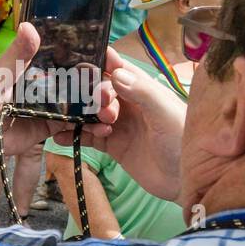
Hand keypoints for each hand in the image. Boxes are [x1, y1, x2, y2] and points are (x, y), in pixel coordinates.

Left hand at [0, 22, 119, 160]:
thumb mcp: (0, 76)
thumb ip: (17, 55)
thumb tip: (29, 25)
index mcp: (35, 66)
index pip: (67, 56)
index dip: (88, 55)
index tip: (109, 56)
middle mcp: (46, 83)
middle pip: (79, 79)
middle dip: (98, 84)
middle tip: (112, 88)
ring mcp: (51, 104)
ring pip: (81, 101)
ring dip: (98, 104)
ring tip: (112, 108)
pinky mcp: (52, 124)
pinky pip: (75, 123)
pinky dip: (90, 125)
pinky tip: (105, 127)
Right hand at [49, 48, 184, 202]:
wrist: (184, 182)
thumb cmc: (183, 142)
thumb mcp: (165, 114)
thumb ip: (142, 93)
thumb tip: (115, 73)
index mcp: (144, 91)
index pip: (119, 70)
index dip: (101, 64)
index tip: (80, 63)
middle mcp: (129, 104)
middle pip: (99, 91)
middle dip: (91, 97)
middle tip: (101, 111)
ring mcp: (119, 125)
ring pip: (90, 113)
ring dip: (79, 116)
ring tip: (75, 124)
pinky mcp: (112, 145)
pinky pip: (87, 135)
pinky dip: (72, 135)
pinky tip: (60, 137)